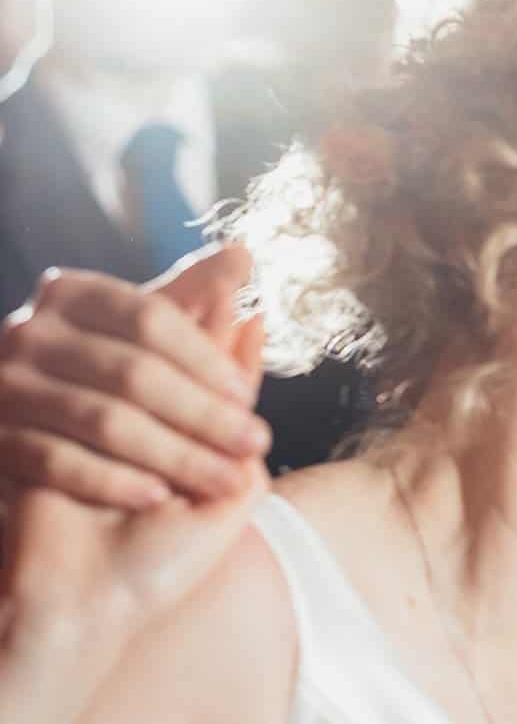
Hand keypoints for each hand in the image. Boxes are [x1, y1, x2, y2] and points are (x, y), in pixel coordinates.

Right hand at [0, 247, 268, 507]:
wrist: (32, 458)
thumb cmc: (101, 380)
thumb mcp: (139, 333)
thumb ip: (189, 295)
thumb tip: (242, 254)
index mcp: (70, 294)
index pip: (151, 319)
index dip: (206, 359)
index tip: (250, 396)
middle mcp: (28, 332)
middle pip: (133, 373)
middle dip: (204, 413)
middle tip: (256, 443)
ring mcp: (2, 387)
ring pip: (103, 421)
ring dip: (174, 454)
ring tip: (224, 478)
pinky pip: (56, 462)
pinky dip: (112, 480)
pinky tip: (159, 496)